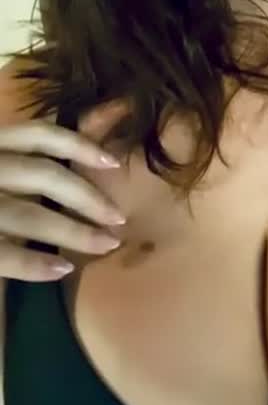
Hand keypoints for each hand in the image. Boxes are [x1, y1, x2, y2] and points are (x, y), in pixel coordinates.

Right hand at [0, 120, 126, 280]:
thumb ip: (18, 155)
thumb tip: (78, 146)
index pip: (38, 134)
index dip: (80, 144)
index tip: (112, 162)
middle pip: (45, 175)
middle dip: (88, 197)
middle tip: (118, 218)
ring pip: (31, 214)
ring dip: (76, 232)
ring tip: (106, 246)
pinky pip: (5, 253)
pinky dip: (35, 263)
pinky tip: (61, 270)